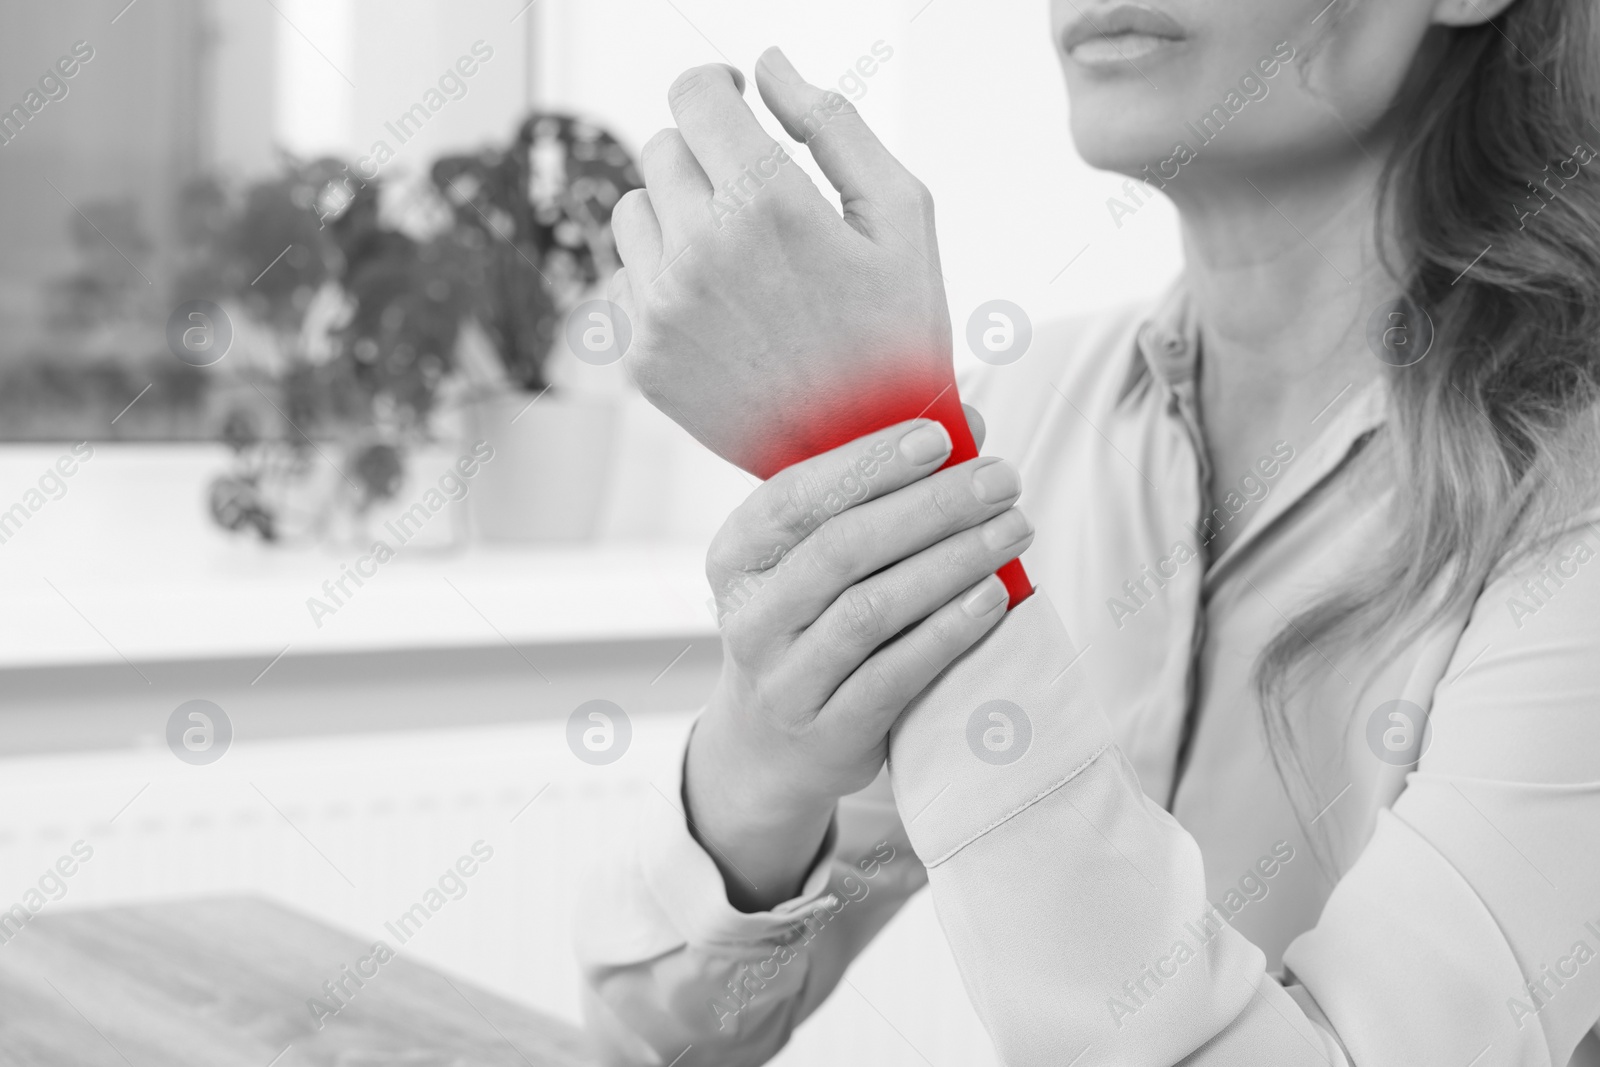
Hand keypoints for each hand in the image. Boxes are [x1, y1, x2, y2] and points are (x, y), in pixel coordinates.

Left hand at [609, 49, 956, 478]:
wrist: (872, 458)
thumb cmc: (900, 329)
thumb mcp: (903, 215)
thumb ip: (833, 123)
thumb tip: (766, 67)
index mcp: (766, 204)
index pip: (694, 95)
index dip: (716, 88)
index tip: (735, 104)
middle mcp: (701, 252)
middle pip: (663, 148)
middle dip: (708, 157)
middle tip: (756, 199)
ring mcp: (664, 310)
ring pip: (635, 210)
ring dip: (677, 213)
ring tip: (739, 257)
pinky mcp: (644, 360)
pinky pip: (632, 280)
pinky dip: (668, 280)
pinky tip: (726, 311)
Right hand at [686, 418, 1033, 909]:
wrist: (771, 751)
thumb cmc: (811, 626)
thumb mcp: (809, 564)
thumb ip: (871, 497)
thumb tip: (964, 424)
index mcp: (736, 557)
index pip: (795, 497)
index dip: (867, 464)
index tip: (939, 438)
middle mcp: (749, 617)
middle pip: (842, 548)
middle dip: (931, 507)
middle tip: (1001, 480)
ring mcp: (784, 681)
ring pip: (871, 610)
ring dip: (951, 562)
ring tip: (1012, 530)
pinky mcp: (828, 732)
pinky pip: (894, 675)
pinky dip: (948, 631)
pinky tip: (993, 597)